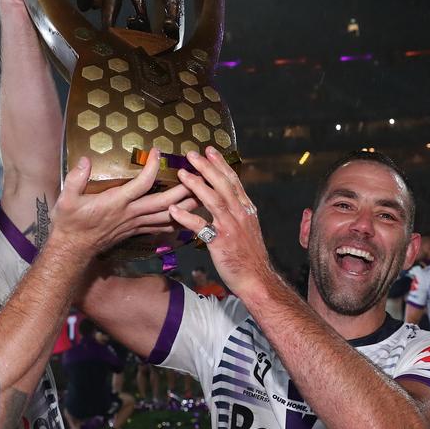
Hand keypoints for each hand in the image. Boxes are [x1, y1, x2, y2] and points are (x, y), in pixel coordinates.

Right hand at [49, 149, 194, 256]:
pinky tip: (187, 217)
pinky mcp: (135, 231)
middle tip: (198, 177)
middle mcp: (130, 213)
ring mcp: (135, 224)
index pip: (141, 184)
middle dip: (183, 190)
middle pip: (163, 202)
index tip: (158, 151)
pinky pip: (160, 227)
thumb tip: (85, 160)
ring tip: (202, 195)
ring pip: (166, 216)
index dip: (152, 167)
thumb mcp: (66, 198)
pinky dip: (175, 222)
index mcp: (116, 202)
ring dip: (185, 206)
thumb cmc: (70, 222)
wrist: (72, 249)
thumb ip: (76, 178)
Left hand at [169, 146, 271, 297]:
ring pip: (213, 200)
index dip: (220, 164)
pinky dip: (187, 217)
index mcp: (246, 209)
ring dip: (197, 186)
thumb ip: (238, 211)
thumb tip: (227, 197)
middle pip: (223, 185)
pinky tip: (174, 210)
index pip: (233, 181)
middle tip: (192, 154)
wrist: (256, 278)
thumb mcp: (249, 227)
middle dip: (207, 167)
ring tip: (182, 174)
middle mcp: (240, 214)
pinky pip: (201, 226)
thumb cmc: (250, 255)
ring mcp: (231, 227)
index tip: (210, 150)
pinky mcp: (220, 242)